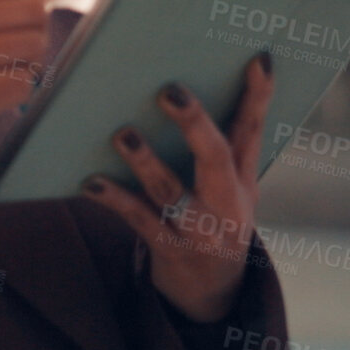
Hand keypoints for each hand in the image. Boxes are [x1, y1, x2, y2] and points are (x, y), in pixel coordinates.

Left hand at [80, 52, 274, 323]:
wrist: (214, 290)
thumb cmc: (217, 215)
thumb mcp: (235, 185)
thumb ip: (225, 142)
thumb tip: (194, 80)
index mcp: (244, 180)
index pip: (254, 131)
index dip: (258, 96)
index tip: (258, 59)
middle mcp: (226, 204)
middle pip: (216, 159)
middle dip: (194, 124)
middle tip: (170, 90)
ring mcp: (197, 229)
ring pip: (171, 192)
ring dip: (146, 162)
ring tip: (123, 133)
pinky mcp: (166, 247)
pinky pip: (137, 219)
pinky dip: (114, 199)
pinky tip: (91, 182)